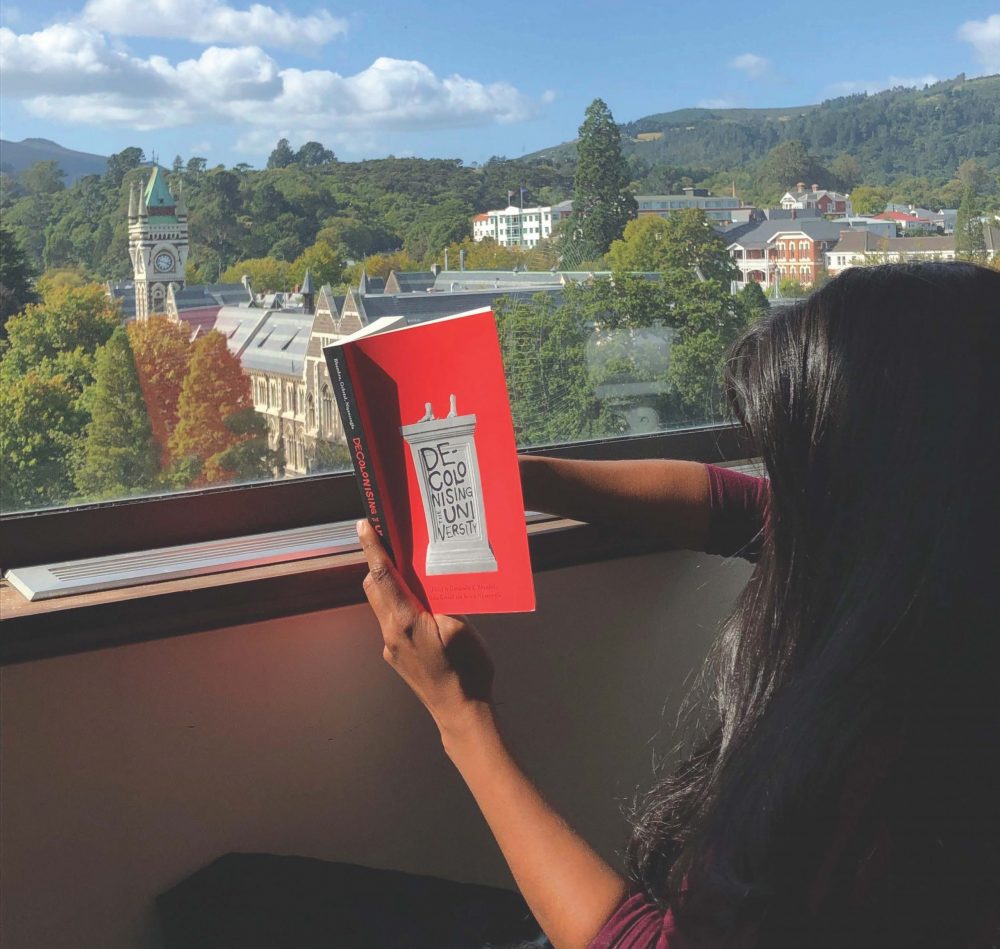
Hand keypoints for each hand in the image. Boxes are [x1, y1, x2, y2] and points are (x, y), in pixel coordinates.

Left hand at [356, 520, 494, 735]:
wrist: (461, 712)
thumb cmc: (467, 670)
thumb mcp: (461, 627)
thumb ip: (441, 601)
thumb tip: (429, 584)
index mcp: (404, 621)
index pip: (383, 575)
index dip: (373, 547)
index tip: (364, 525)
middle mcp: (390, 633)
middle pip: (375, 588)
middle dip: (379, 563)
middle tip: (393, 542)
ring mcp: (391, 647)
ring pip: (382, 605)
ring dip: (391, 585)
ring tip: (412, 572)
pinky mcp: (397, 657)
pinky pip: (392, 621)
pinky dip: (401, 605)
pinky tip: (423, 606)